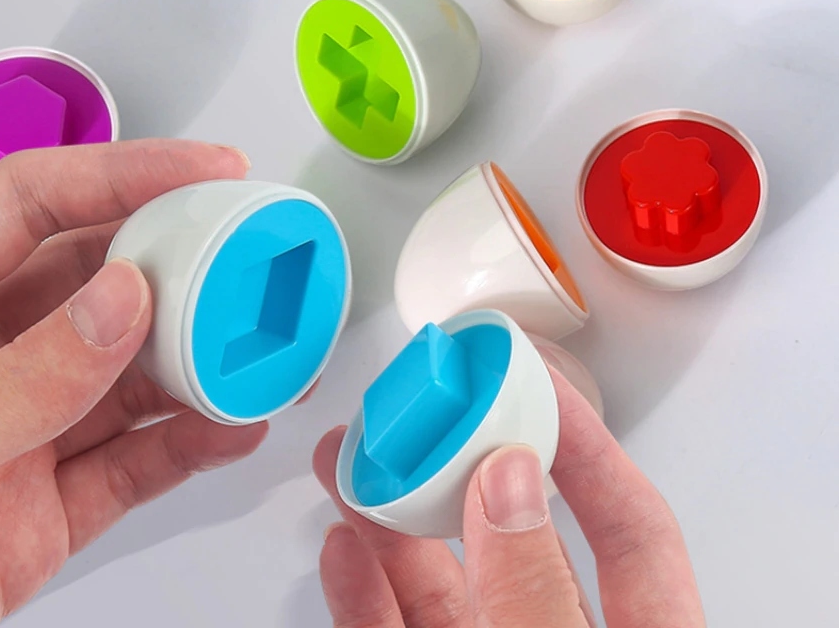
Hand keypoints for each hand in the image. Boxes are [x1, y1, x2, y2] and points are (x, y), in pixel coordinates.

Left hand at [0, 140, 269, 623]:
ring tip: (264, 352)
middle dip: (186, 268)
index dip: (122, 170)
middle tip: (253, 259)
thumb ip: (28, 373)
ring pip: (133, 373)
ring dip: (204, 362)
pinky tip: (234, 428)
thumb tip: (120, 301)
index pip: (31, 202)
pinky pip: (137, 460)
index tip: (208, 170)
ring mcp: (28, 427)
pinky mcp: (55, 499)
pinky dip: (191, 445)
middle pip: (103, 282)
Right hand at [314, 358, 705, 626]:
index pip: (629, 527)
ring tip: (354, 458)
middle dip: (458, 463)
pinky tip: (344, 550)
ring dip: (392, 518)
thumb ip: (536, 592)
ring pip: (445, 584)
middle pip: (514, 537)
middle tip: (423, 408)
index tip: (536, 379)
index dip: (587, 445)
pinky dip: (366, 594)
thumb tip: (507, 481)